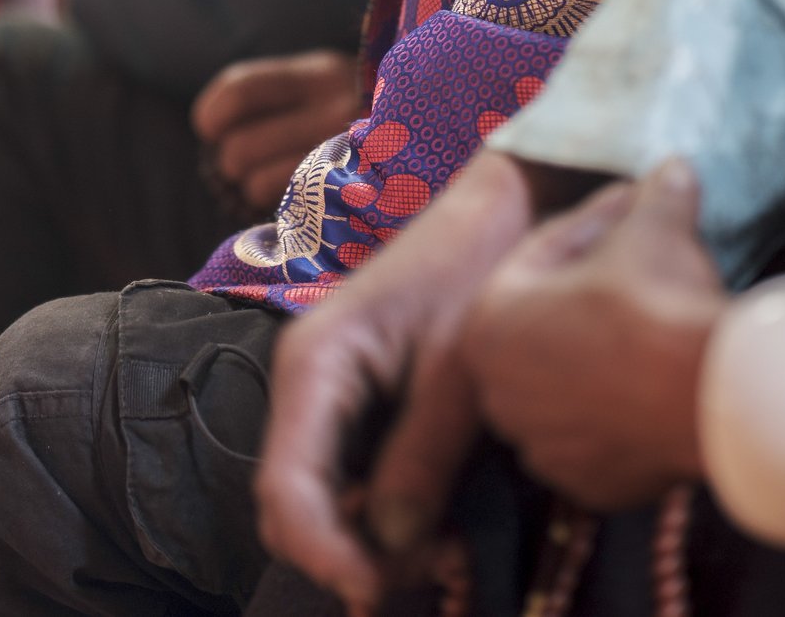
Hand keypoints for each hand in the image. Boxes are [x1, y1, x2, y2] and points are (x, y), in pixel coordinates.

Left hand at [192, 50, 366, 211]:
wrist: (437, 128)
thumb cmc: (359, 108)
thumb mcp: (326, 80)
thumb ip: (275, 92)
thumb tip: (210, 126)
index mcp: (322, 72)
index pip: (242, 89)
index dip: (212, 113)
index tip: (208, 127)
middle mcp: (337, 111)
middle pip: (240, 147)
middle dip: (232, 160)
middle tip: (248, 161)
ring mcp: (348, 157)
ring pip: (257, 184)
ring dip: (253, 187)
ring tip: (275, 180)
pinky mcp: (353, 194)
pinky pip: (286, 210)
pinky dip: (278, 206)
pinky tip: (295, 198)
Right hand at [256, 151, 540, 613]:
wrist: (497, 205)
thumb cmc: (476, 267)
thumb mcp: (460, 367)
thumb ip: (424, 453)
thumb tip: (394, 545)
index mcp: (316, 365)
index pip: (287, 487)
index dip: (323, 551)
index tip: (373, 589)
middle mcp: (308, 385)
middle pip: (293, 505)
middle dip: (348, 553)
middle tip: (428, 571)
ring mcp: (330, 397)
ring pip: (322, 499)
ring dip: (369, 541)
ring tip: (445, 550)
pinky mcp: (360, 404)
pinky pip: (352, 477)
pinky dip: (384, 514)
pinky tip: (440, 522)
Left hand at [461, 160, 726, 511]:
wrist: (712, 392)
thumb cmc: (660, 303)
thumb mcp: (655, 228)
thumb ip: (655, 195)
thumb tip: (673, 168)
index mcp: (490, 322)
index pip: (540, 258)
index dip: (592, 227)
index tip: (630, 213)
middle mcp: (500, 392)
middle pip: (546, 327)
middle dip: (587, 297)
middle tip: (637, 271)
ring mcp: (541, 445)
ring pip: (568, 387)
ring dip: (600, 360)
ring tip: (649, 332)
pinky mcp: (586, 486)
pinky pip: (598, 439)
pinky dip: (621, 416)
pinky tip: (654, 389)